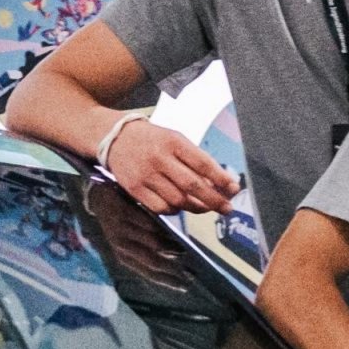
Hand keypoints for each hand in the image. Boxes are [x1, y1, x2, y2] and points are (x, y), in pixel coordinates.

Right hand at [98, 113, 239, 214]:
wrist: (114, 137)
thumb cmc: (152, 139)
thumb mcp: (174, 139)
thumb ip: (194, 159)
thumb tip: (219, 183)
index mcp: (174, 142)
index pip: (203, 163)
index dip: (221, 179)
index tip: (234, 189)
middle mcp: (160, 158)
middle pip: (192, 185)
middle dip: (214, 199)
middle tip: (227, 208)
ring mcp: (146, 175)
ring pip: (178, 200)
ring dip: (196, 207)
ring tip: (205, 207)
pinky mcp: (135, 189)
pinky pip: (161, 208)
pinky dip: (175, 210)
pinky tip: (180, 206)